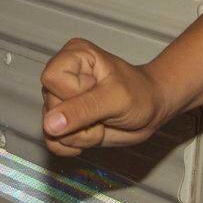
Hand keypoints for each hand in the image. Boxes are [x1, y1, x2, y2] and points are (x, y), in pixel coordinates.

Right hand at [40, 38, 166, 156]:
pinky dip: (73, 145)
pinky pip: (52, 142)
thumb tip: (50, 123)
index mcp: (73, 57)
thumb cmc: (140, 93)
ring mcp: (61, 99)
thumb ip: (83, 109)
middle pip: (49, 106)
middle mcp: (63, 75)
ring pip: (50, 128)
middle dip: (78, 121)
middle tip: (104, 115)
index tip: (98, 95)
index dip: (73, 95)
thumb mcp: (115, 99)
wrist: (153, 109)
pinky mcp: (64, 120)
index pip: (52, 80)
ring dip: (79, 135)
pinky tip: (92, 135)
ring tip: (101, 123)